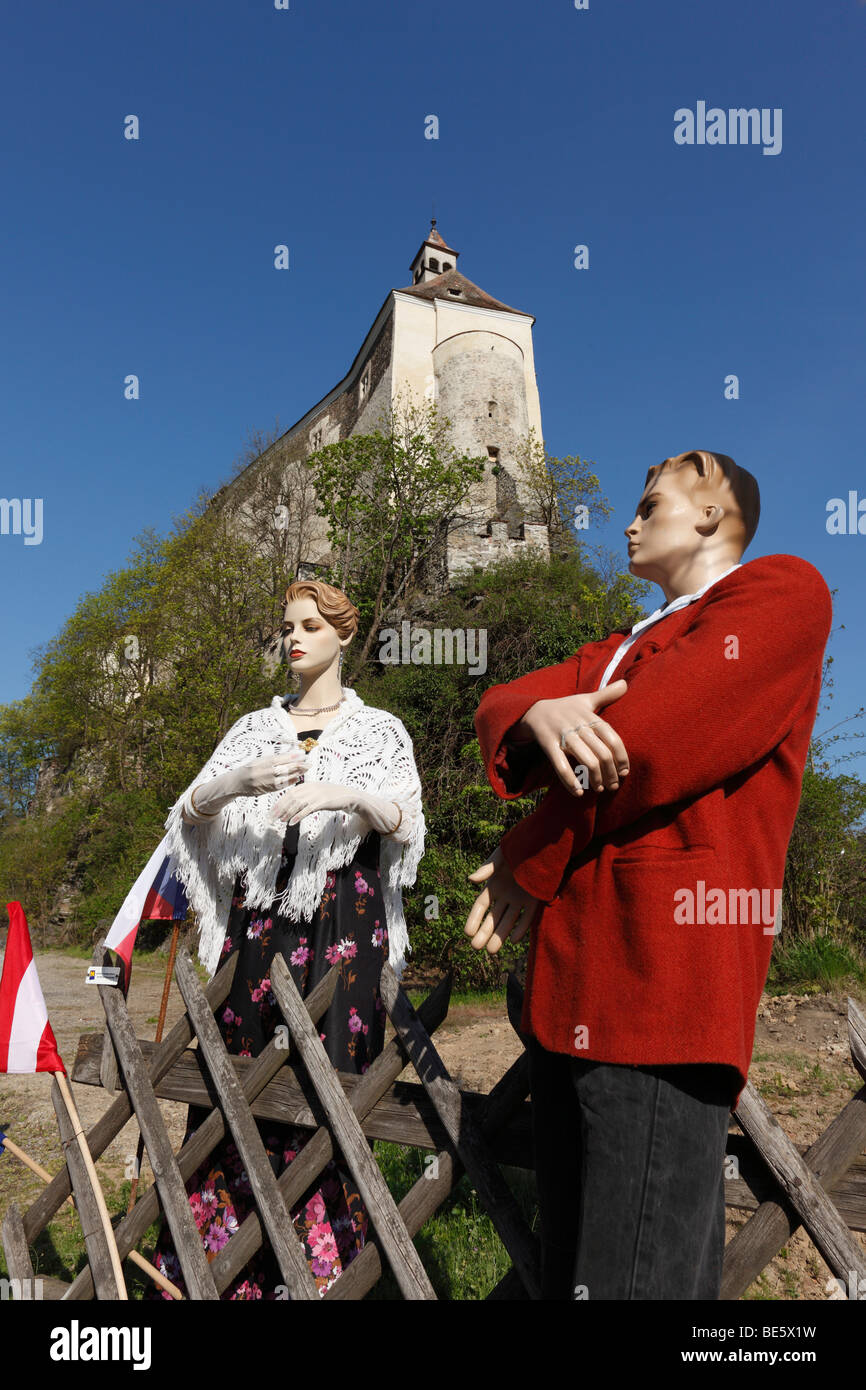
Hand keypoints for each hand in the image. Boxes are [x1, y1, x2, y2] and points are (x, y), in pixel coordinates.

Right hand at [188, 751, 306, 818]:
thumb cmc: (250, 768)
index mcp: (263, 761)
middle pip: (286, 767)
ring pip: (285, 777)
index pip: (282, 758)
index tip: (303, 754)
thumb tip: (290, 754)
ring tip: (305, 769)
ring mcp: (266, 781)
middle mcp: (265, 771)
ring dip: (297, 773)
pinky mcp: (267, 790)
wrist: (236, 782)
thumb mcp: (260, 760)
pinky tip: (297, 778)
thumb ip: (273, 758)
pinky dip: (290, 781)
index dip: (294, 756)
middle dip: (299, 765)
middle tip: (309, 762)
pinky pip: (281, 785)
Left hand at [272, 781, 359, 824]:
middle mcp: (309, 788)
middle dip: (279, 809)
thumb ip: (304, 798)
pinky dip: (297, 816)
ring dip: (287, 813)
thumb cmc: (330, 796)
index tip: (271, 812)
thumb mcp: (315, 795)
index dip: (278, 803)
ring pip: (297, 804)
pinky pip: (306, 809)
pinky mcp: (322, 802)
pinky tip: (291, 823)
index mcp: (306, 785)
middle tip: (272, 819)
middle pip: (290, 798)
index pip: (288, 794)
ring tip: (281, 821)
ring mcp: (315, 794)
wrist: (347, 796)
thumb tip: (291, 808)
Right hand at [464, 845, 543, 953]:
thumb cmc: (517, 847)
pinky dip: (521, 928)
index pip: (480, 906)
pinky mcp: (534, 901)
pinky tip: (514, 939)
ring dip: (500, 935)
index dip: (474, 919)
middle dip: (484, 933)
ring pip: (508, 921)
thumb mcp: (500, 857)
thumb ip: (487, 868)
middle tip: (476, 947)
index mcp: (493, 885)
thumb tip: (470, 880)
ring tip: (492, 950)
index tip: (468, 933)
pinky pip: (527, 917)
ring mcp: (520, 899)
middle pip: (493, 918)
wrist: (541, 845)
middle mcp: (505, 895)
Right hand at [517, 680, 629, 796]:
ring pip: (586, 760)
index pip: (613, 738)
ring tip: (599, 789)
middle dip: (610, 773)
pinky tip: (578, 793)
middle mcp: (579, 725)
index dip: (621, 757)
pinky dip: (570, 781)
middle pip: (602, 753)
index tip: (624, 771)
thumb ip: (606, 695)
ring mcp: (563, 735)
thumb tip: (626, 684)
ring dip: (595, 779)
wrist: (534, 710)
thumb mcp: (585, 699)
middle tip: (613, 786)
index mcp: (590, 716)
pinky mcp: (548, 745)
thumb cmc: (565, 708)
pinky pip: (561, 766)